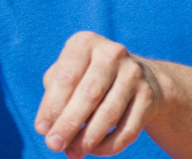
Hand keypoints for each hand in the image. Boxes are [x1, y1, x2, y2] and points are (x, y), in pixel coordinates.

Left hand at [34, 31, 163, 157]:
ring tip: (72, 152)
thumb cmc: (87, 76)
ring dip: (88, 138)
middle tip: (54, 145)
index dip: (52, 106)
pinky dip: (109, 145)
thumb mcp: (68, 74)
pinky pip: (128, 129)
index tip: (42, 129)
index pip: (66, 77)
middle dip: (69, 124)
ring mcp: (133, 73)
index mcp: (85, 43)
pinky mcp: (148, 96)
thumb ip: (53, 96)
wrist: (137, 77)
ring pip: (109, 114)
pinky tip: (94, 150)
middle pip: (89, 95)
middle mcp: (112, 53)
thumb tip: (46, 127)